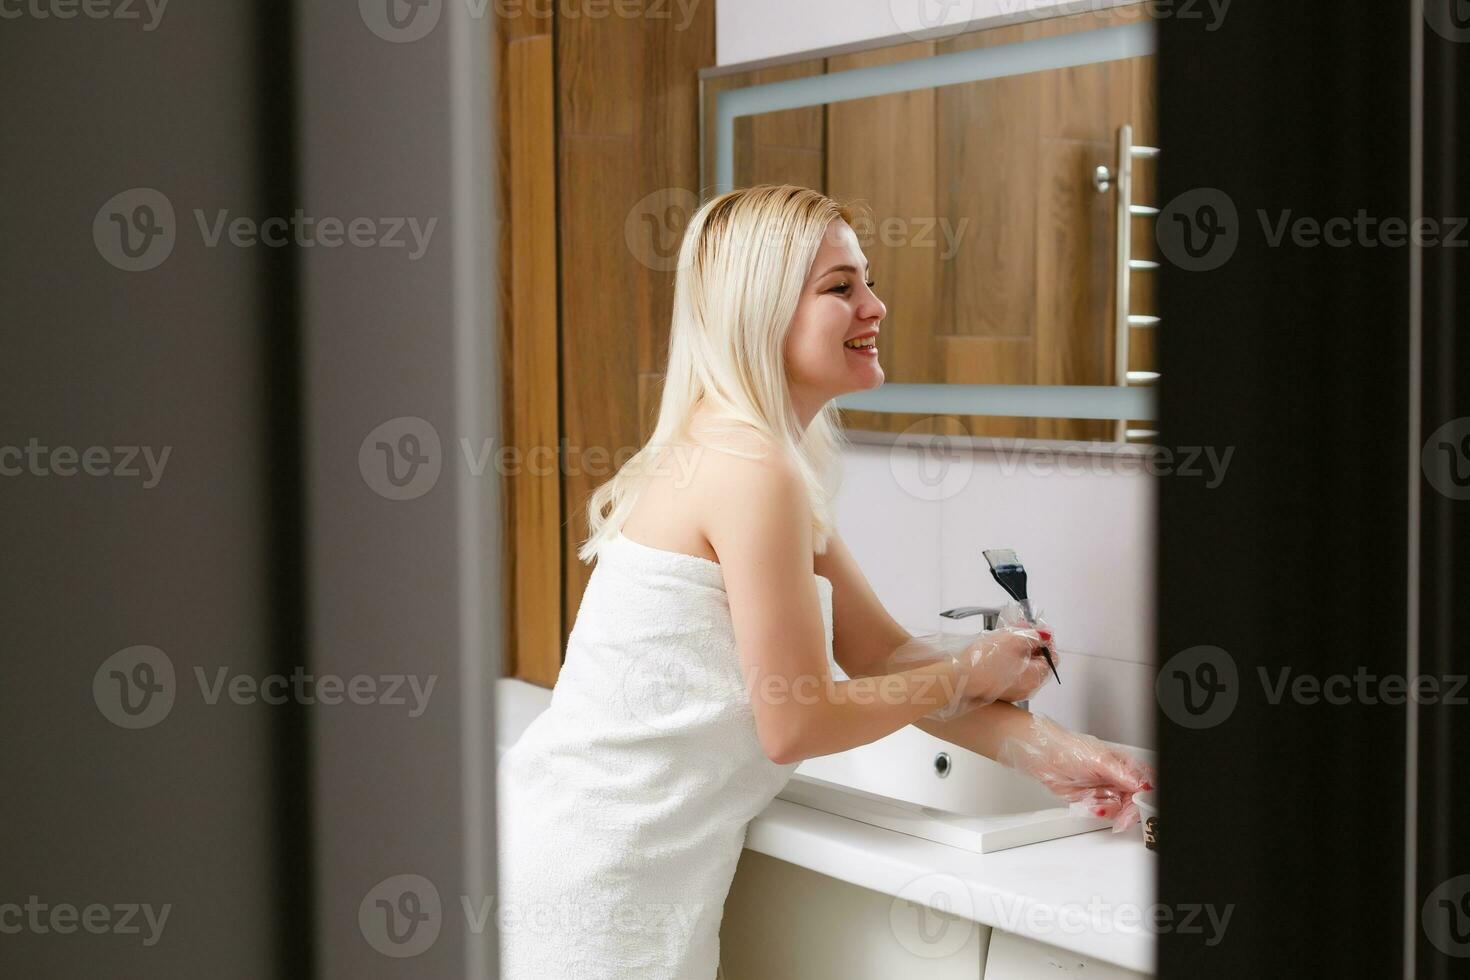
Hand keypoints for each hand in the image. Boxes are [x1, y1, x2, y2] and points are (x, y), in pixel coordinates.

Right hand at [949, 624, 1052, 708]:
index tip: (1034, 629)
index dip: (1045, 640)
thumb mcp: (1013, 639)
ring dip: (1018, 650)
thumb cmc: (984, 661)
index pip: (1052, 656)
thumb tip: (1045, 635)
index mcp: (1036, 677)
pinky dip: (1008, 660)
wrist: (958, 679)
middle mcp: (1028, 688)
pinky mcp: (1000, 690)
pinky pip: (1011, 672)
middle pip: (1037, 661)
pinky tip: (997, 650)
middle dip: (1030, 642)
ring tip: (1006, 636)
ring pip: (1023, 666)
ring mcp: (1014, 691)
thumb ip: (1033, 635)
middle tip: (1019, 628)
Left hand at [996, 713, 1155, 831]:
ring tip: (1095, 805)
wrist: (1040, 755)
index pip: (1146, 784)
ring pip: (1119, 809)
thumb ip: (1123, 774)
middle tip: (1121, 818)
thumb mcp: (1098, 760)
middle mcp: (1117, 777)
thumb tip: (1144, 784)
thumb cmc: (1066, 748)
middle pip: (1134, 801)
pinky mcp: (1093, 799)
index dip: (1146, 798)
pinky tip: (1090, 806)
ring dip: (1109, 811)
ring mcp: (1105, 789)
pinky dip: (1098, 812)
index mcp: (1124, 764)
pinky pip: (1103, 812)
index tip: (1140, 807)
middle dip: (1128, 811)